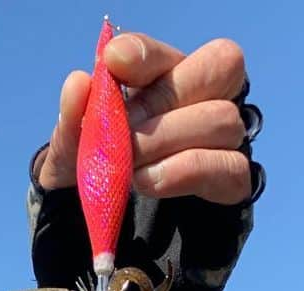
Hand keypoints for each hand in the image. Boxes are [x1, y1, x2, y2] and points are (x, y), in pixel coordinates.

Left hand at [36, 32, 249, 204]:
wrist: (109, 225)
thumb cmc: (95, 172)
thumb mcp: (72, 152)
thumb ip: (72, 120)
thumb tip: (78, 83)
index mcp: (166, 77)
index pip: (171, 51)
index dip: (145, 55)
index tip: (113, 63)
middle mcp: (205, 97)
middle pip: (219, 68)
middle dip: (163, 101)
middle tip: (124, 135)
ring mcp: (224, 138)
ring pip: (223, 119)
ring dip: (168, 142)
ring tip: (129, 170)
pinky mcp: (231, 180)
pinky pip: (231, 167)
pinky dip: (187, 171)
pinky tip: (149, 181)